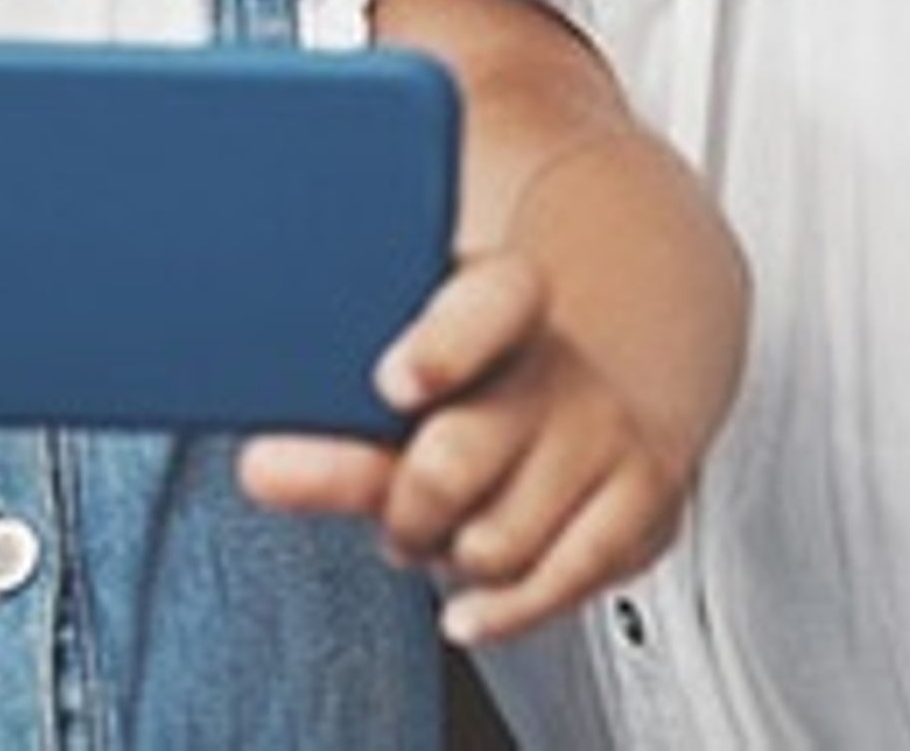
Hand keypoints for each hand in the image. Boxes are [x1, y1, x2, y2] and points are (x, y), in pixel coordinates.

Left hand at [239, 251, 698, 643]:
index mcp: (499, 301)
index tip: (396, 383)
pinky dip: (501, 609)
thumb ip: (340, 427)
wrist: (610, 389)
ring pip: (495, 542)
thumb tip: (264, 470)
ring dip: (451, 557)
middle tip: (399, 511)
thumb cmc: (483, 388)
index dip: (438, 348)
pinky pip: (560, 582)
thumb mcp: (410, 386)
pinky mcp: (645, 502)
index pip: (483, 307)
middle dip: (403, 508)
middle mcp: (559, 364)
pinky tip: (468, 609)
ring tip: (449, 531)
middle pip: (453, 460)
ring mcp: (606, 433)